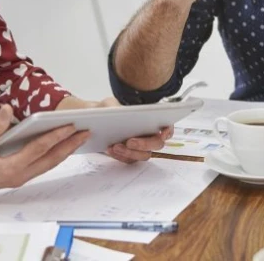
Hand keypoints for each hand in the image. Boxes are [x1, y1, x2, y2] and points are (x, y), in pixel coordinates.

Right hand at [0, 105, 88, 197]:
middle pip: (50, 159)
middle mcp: (18, 176)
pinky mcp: (17, 177)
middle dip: (70, 145)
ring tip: (79, 138)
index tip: (71, 125)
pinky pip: (41, 166)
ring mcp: (18, 179)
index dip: (56, 136)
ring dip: (64, 151)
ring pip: (48, 164)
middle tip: (86, 132)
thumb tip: (7, 108)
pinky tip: (60, 147)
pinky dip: (53, 155)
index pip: (38, 149)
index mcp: (9, 169)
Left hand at [57, 96, 173, 162]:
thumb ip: (115, 107)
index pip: (167, 126)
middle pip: (156, 144)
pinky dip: (121, 156)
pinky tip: (110, 149)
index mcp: (151, 119)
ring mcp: (141, 146)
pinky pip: (130, 160)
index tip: (162, 133)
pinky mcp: (130, 155)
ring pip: (144, 155)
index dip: (168, 130)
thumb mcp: (110, 104)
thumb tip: (119, 113)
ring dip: (130, 152)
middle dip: (144, 143)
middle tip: (130, 141)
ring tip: (115, 146)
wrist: (95, 119)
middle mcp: (149, 134)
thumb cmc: (108, 109)